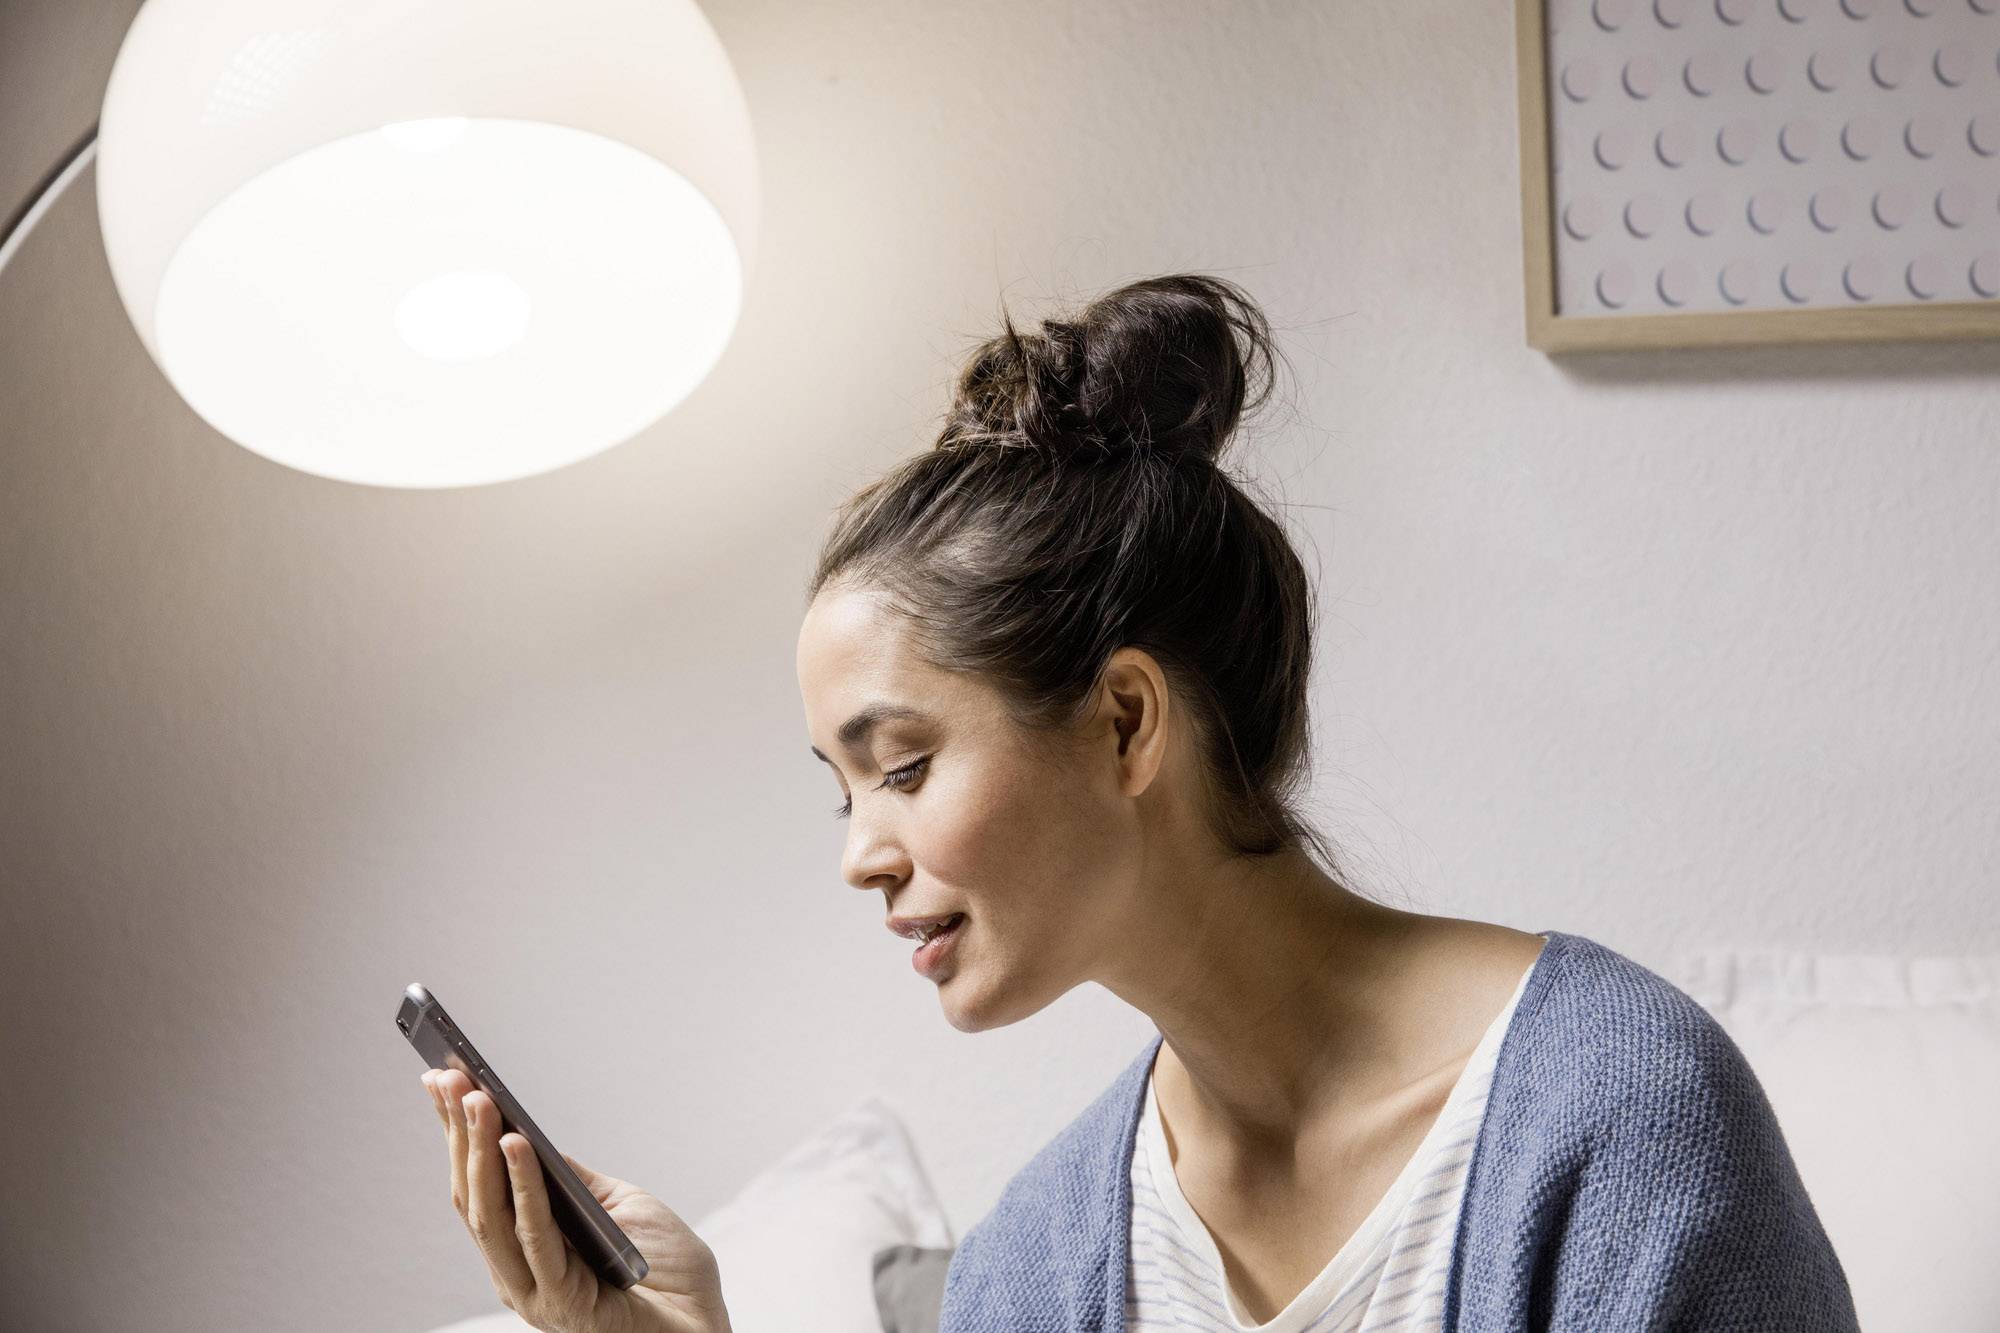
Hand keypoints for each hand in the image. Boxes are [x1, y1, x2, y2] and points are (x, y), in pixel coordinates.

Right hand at [424, 1069, 731, 1332]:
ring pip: (490, 1215)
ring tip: (476, 1097)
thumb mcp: (615, 1206)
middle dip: (458, 1133)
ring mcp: (533, 1290)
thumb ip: (569, 1181)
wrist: (703, 1327)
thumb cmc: (664, 1271)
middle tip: (448, 1075)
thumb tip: (525, 1134)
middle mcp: (517, 1273)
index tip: (440, 1077)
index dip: (455, 1134)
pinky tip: (514, 1142)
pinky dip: (521, 1185)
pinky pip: (533, 1233)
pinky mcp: (561, 1299)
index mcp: (525, 1250)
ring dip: (479, 1151)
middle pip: (473, 1196)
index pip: (478, 1186)